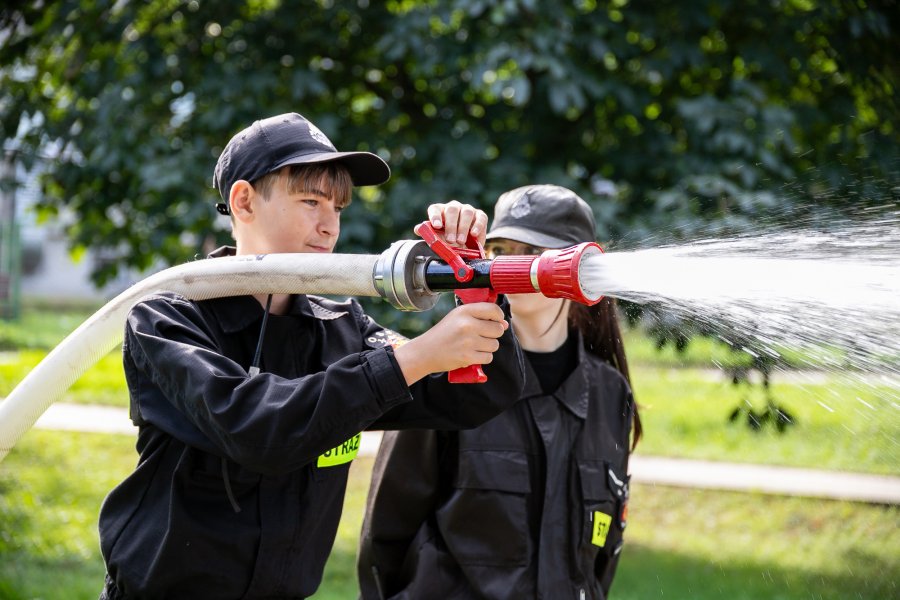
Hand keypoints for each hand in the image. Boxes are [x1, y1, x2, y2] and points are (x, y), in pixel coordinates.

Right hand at [393, 302, 508, 384]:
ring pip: (494, 345)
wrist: (425, 352)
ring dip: (488, 347)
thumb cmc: (443, 333)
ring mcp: (468, 342)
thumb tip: (504, 324)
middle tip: (480, 336)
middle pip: (498, 329)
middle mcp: (467, 325)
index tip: (496, 321)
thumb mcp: (457, 317)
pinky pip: (488, 357)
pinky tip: (471, 354)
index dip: (499, 317)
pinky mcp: (468, 357)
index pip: (494, 310)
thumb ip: (480, 317)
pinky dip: (482, 357)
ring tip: (473, 345)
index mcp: (464, 311)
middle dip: (493, 334)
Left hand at [426, 200, 488, 246]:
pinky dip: (477, 226)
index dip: (435, 216)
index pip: (435, 209)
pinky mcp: (480, 216)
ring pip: (466, 213)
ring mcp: (467, 210)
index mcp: (440, 211)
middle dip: (451, 225)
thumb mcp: (438, 239)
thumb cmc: (448, 240)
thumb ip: (428, 234)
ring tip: (460, 241)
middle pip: (452, 210)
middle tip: (450, 240)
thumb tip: (417, 229)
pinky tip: (473, 234)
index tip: (436, 226)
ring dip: (463, 227)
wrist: (466, 245)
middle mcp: (453, 207)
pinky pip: (480, 217)